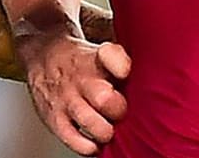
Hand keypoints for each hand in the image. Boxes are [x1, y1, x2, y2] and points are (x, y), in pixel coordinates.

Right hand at [18, 29, 132, 155]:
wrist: (43, 54)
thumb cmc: (82, 60)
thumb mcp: (102, 51)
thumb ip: (125, 64)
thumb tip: (155, 80)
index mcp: (97, 59)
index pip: (111, 56)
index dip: (122, 67)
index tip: (127, 74)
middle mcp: (81, 79)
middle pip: (105, 98)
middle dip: (119, 110)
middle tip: (123, 112)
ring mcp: (67, 100)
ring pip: (91, 122)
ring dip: (106, 131)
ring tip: (110, 130)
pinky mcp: (54, 118)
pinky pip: (73, 139)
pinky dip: (88, 146)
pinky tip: (95, 143)